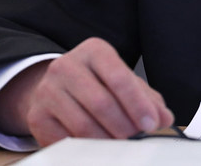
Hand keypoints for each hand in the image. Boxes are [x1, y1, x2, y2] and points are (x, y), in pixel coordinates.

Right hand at [0, 37, 173, 146]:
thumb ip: (147, 98)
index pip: (120, 78)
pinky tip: (98, 149)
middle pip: (101, 103)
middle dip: (124, 126)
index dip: (138, 104)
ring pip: (83, 125)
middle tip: (137, 139)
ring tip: (121, 146)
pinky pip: (65, 140)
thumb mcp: (124, 82)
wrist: (57, 87)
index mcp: (94, 51)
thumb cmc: (98, 83)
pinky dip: (86, 149)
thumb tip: (164, 118)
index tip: (151, 124)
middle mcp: (67, 65)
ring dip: (107, 141)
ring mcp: (47, 90)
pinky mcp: (36, 116)